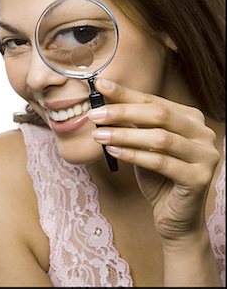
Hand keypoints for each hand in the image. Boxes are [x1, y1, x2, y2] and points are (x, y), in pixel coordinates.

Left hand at [87, 78, 219, 242]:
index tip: (100, 84)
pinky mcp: (199, 178)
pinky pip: (161, 162)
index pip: (153, 100)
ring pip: (159, 138)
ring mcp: (205, 155)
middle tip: (95, 115)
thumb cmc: (159, 177)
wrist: (176, 216)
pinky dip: (134, 155)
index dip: (125, 93)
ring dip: (124, 135)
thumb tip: (103, 101)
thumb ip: (132, 123)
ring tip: (99, 135)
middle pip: (158, 115)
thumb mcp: (143, 144)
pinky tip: (113, 152)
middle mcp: (203, 133)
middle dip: (122, 112)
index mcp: (191, 118)